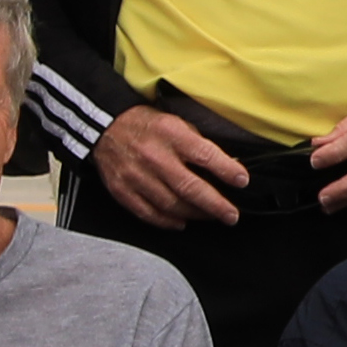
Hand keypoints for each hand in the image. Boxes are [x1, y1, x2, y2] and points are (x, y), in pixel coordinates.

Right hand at [89, 102, 253, 226]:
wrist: (105, 127)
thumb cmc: (147, 125)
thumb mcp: (178, 124)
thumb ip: (201, 145)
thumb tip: (229, 165)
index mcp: (171, 135)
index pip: (205, 155)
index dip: (226, 170)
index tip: (242, 181)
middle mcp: (154, 157)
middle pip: (189, 187)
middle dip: (215, 205)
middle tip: (231, 215)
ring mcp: (136, 176)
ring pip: (171, 204)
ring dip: (194, 214)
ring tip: (210, 217)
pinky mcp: (122, 190)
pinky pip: (148, 213)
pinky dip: (167, 221)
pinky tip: (181, 222)